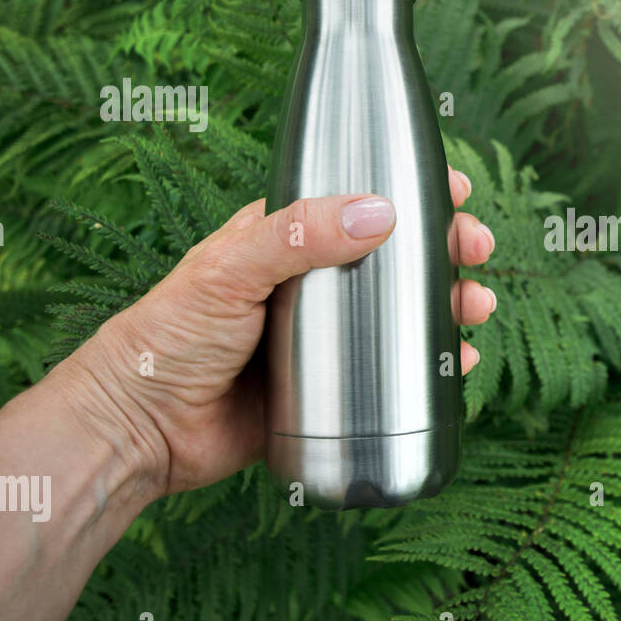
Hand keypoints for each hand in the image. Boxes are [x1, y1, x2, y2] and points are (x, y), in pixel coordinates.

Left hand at [66, 166, 495, 502]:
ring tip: (475, 307)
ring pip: (403, 315)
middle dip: (444, 251)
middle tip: (476, 252)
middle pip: (396, 259)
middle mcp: (313, 286)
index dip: (411, 193)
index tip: (453, 191)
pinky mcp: (332, 390)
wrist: (145, 429)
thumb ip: (297, 234)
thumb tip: (379, 212)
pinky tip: (459, 362)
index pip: (360, 203)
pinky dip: (433, 366)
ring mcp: (326, 339)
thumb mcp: (229, 268)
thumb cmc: (170, 337)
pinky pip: (394, 374)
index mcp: (286, 241)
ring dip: (448, 306)